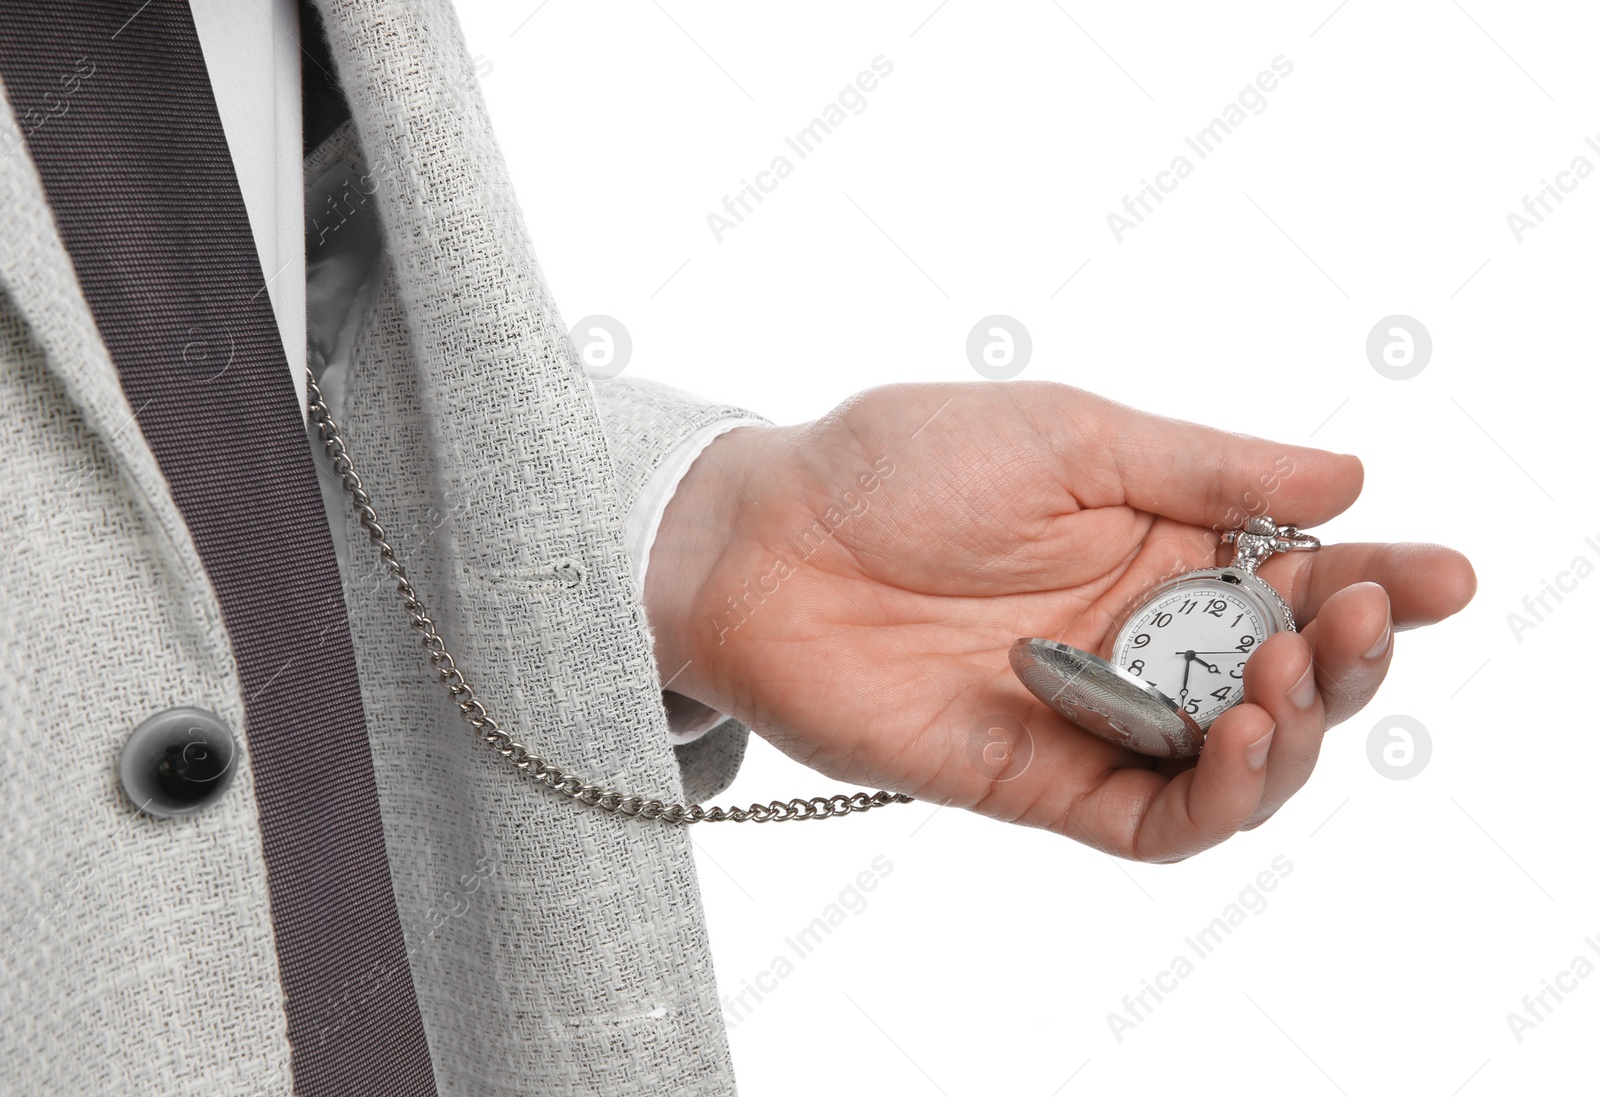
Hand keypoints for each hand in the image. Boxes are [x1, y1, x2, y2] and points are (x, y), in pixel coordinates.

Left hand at [644, 381, 1475, 861]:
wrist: (761, 540)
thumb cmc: (893, 464)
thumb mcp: (1068, 433)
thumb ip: (1203, 468)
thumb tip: (1350, 474)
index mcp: (1157, 545)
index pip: (1299, 576)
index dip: (1379, 578)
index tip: (1442, 571)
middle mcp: (1139, 637)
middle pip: (1288, 677)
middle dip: (1347, 656)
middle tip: (1354, 619)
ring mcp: (1096, 714)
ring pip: (1243, 761)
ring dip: (1297, 730)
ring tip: (1284, 675)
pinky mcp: (1039, 778)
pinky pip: (1155, 819)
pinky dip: (1219, 794)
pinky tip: (1238, 735)